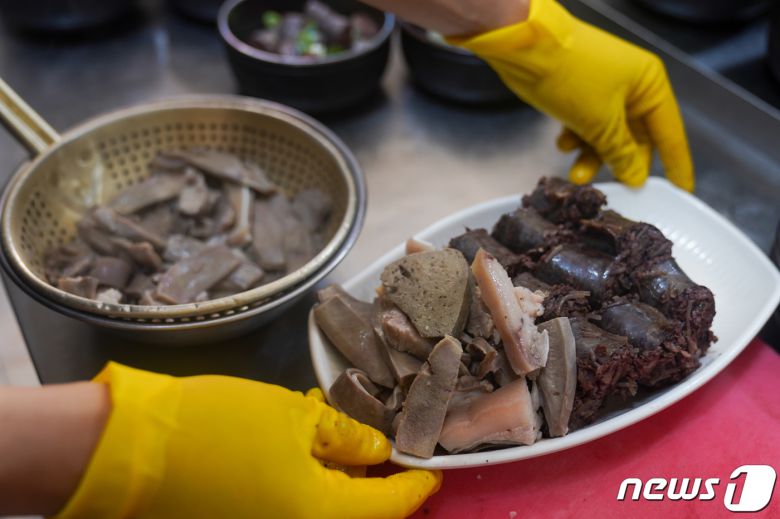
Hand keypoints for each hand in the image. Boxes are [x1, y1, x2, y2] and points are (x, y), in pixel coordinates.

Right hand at [54, 363, 440, 518]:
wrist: (128, 449)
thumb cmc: (218, 427)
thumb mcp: (292, 417)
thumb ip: (344, 437)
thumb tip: (377, 449)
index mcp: (320, 516)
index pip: (387, 507)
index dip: (415, 486)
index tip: (434, 470)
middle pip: (358, 514)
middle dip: (380, 484)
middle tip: (393, 450)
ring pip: (325, 509)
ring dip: (343, 478)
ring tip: (352, 436)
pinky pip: (293, 506)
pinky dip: (310, 481)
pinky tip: (311, 442)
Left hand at [450, 0, 693, 190]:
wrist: (526, 50)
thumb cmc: (572, 77)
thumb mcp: (601, 122)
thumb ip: (621, 153)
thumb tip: (636, 176)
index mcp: (649, 85)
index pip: (669, 132)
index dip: (675, 164)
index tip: (680, 190)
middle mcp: (631, 87)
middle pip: (635, 138)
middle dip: (620, 163)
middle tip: (615, 189)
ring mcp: (603, 91)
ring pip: (606, 136)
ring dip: (592, 157)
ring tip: (575, 175)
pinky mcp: (578, 95)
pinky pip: (585, 126)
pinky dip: (576, 139)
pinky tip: (563, 144)